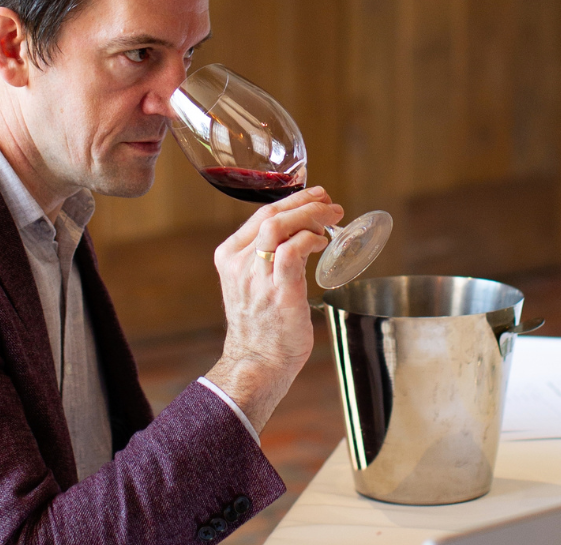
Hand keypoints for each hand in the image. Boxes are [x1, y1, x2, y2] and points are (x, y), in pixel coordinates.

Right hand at [204, 186, 343, 432]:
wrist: (256, 364)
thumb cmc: (261, 327)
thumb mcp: (251, 284)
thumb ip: (265, 259)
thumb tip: (300, 233)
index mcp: (229, 257)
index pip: (260, 215)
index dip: (292, 200)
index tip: (314, 197)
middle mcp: (240, 264)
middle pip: (271, 215)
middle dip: (305, 202)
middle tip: (330, 204)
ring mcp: (258, 278)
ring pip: (280, 227)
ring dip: (311, 216)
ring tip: (332, 218)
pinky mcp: (280, 293)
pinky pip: (294, 251)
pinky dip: (311, 239)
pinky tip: (323, 243)